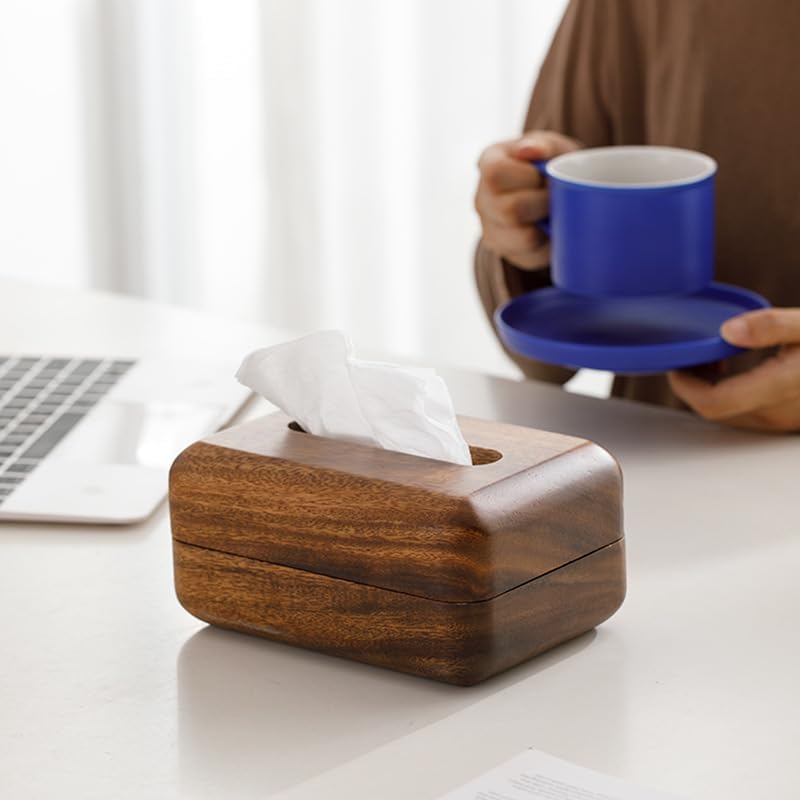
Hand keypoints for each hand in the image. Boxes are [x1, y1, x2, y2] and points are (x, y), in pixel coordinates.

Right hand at [474, 130, 582, 268]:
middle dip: (543, 204)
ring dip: (547, 225)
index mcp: (489, 164)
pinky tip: (550, 228)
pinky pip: (530, 254)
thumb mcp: (554, 147)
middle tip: (557, 197)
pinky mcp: (504, 251)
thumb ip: (544, 144)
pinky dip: (548, 242)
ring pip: (522, 237)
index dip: (529, 178)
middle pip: (509, 210)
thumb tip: (529, 151)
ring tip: (555, 212)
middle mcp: (482, 198)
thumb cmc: (553, 164)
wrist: (558, 192)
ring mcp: (489, 228)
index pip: (495, 175)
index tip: (547, 176)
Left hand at [668, 308, 799, 432]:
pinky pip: (740, 413)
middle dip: (692, 383)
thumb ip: (771, 326)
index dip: (685, 385)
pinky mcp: (781, 419)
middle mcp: (776, 413)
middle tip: (691, 355)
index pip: (714, 402)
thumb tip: (728, 331)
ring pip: (725, 413)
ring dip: (707, 388)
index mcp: (779, 387)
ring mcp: (779, 420)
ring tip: (711, 358)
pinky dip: (725, 393)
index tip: (677, 364)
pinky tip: (729, 369)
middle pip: (713, 409)